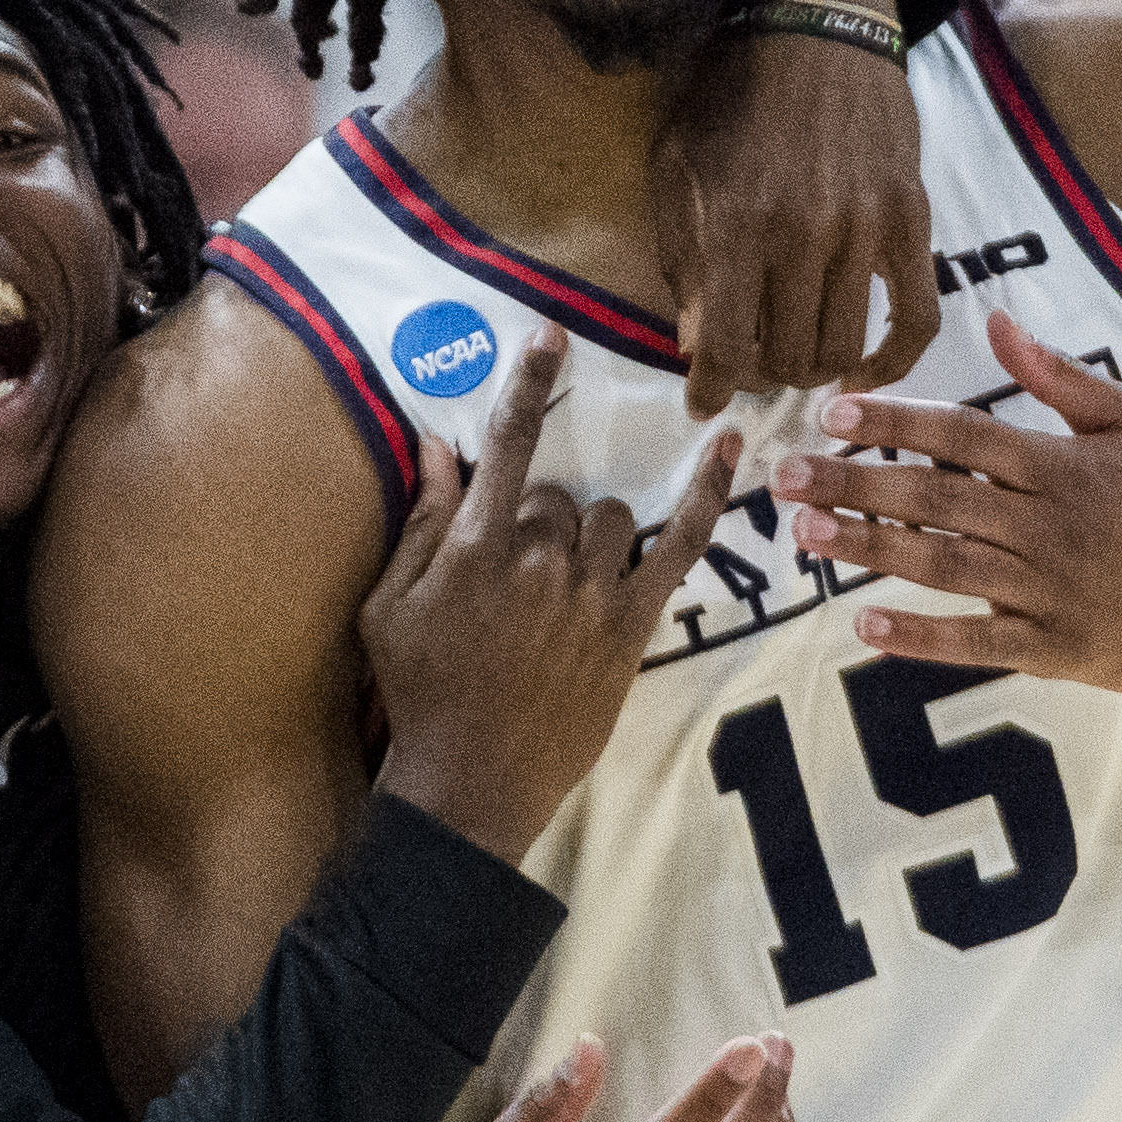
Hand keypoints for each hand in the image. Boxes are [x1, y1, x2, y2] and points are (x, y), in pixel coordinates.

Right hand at [364, 329, 738, 859]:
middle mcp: (538, 558)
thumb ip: (422, 523)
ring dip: (590, 533)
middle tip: (517, 578)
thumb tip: (435, 445)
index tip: (551, 338)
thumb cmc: (418, 693)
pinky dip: (708, 494)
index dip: (528, 385)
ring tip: (564, 582)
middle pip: (556, 495)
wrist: (469, 782)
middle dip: (538, 518)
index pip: (505, 444)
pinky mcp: (631, 627)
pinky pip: (680, 545)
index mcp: (475, 546)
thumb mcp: (390, 607)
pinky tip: (731, 448)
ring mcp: (591, 591)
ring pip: (611, 517)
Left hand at [650, 0, 935, 414]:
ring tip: (793, 359)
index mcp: (736, 222)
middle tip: (748, 364)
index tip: (702, 403)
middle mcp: (804, 233)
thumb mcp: (678, 169)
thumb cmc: (732, 96)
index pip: (725, 346)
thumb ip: (684, 262)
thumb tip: (697, 348)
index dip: (709, 390)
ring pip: (841, 347)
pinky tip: (861, 372)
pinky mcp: (912, 220)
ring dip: (811, 369)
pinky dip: (890, 363)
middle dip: (758, 375)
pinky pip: (916, 319)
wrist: (818, 26)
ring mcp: (866, 228)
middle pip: (785, 357)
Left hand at [770, 308, 1121, 695]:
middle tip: (784, 478)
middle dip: (854, 485)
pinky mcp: (1063, 651)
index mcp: (1064, 465)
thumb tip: (996, 320)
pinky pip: (980, 644)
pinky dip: (922, 638)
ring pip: (945, 566)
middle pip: (936, 498)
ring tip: (806, 537)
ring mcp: (1055, 590)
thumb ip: (1061, 378)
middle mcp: (1052, 525)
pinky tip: (864, 628)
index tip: (830, 411)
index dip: (894, 421)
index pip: (962, 433)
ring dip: (870, 551)